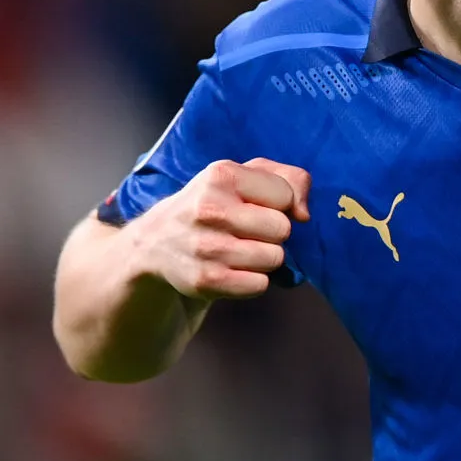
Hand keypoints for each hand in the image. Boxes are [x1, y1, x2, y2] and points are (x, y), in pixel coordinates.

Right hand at [130, 158, 311, 300]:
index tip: (256, 206)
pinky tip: (232, 269)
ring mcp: (206, 246)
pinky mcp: (205, 280)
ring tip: (238, 250)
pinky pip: (259, 285)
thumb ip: (289, 178)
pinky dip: (252, 281)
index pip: (286, 195)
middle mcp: (210, 209)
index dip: (279, 204)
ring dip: (263, 258)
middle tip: (247, 231)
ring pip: (274, 258)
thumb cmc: (213, 204)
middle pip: (282, 229)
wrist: (157, 243)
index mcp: (221, 175)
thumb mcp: (244, 176)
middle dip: (272, 233)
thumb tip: (303, 214)